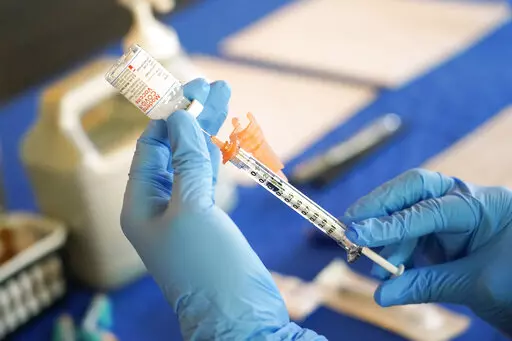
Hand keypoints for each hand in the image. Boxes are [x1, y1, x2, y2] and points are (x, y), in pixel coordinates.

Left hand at [121, 78, 323, 340]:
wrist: (240, 317)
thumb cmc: (209, 268)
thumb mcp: (193, 209)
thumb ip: (187, 161)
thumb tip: (179, 116)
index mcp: (141, 206)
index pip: (152, 148)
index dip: (171, 116)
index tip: (193, 89)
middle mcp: (159, 208)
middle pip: (174, 150)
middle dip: (192, 118)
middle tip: (214, 85)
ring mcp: (186, 214)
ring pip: (194, 162)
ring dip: (208, 133)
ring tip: (225, 99)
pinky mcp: (210, 222)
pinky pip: (209, 180)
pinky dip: (218, 157)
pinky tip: (226, 138)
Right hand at [344, 169, 511, 334]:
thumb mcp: (475, 286)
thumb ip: (426, 286)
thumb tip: (381, 295)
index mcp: (483, 205)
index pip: (429, 208)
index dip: (390, 223)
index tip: (358, 233)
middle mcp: (465, 201)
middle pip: (414, 190)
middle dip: (380, 207)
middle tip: (351, 225)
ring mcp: (452, 214)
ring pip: (408, 210)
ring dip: (385, 235)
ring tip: (369, 260)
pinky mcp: (443, 232)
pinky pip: (411, 232)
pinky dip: (395, 247)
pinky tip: (387, 267)